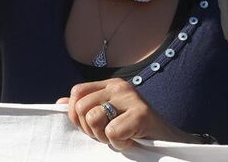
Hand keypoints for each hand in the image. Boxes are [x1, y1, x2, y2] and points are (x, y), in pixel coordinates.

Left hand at [60, 78, 195, 149]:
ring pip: (93, 118)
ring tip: (119, 135)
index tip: (91, 127)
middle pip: (80, 107)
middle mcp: (120, 86)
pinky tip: (131, 139)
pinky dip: (119, 143)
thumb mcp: (107, 116)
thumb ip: (86, 108)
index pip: (77, 93)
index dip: (75, 115)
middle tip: (108, 134)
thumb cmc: (135, 130)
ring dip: (103, 136)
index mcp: (110, 84)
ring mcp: (131, 98)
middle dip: (89, 129)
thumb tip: (59, 103)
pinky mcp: (141, 114)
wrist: (168, 139)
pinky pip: (111, 132)